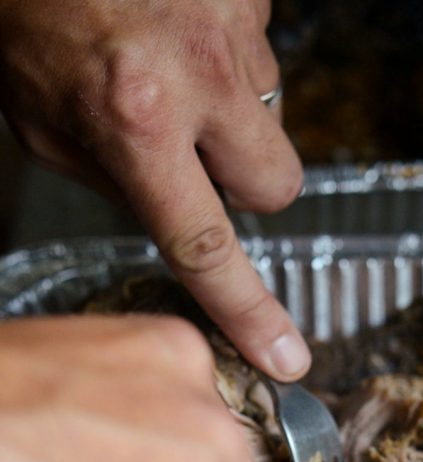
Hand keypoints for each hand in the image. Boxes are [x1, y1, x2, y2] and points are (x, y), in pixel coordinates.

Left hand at [0, 0, 310, 380]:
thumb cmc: (27, 9)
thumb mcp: (42, 122)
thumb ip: (114, 181)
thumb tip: (172, 212)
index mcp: (135, 118)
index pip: (208, 246)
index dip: (248, 312)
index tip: (284, 355)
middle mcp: (199, 73)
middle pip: (277, 185)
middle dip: (245, 185)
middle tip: (197, 157)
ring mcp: (235, 25)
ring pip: (272, 118)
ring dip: (231, 114)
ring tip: (169, 68)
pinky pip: (262, 53)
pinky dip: (226, 57)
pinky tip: (177, 30)